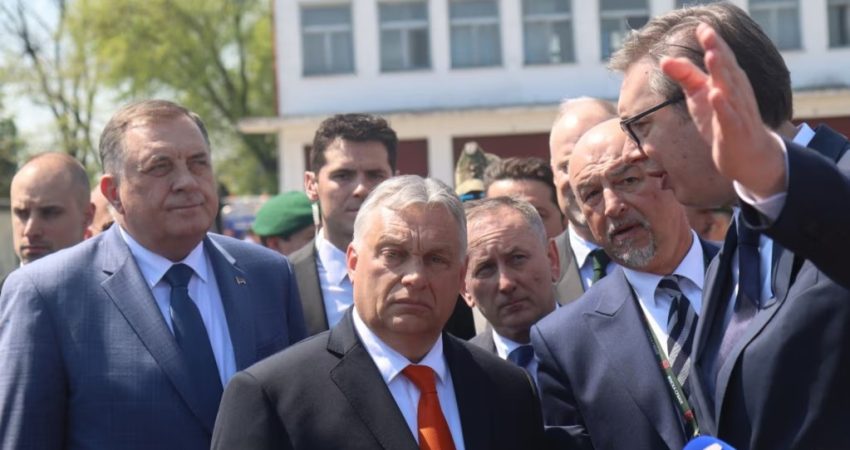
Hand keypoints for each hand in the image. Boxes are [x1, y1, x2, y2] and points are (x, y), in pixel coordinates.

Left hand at [660, 23, 785, 199]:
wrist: (748, 156)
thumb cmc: (722, 121)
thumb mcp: (700, 97)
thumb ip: (686, 76)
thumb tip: (664, 59)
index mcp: (729, 81)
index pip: (722, 58)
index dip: (713, 42)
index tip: (702, 26)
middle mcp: (736, 93)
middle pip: (727, 69)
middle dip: (718, 50)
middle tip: (708, 33)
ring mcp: (738, 112)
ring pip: (730, 90)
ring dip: (721, 73)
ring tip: (711, 55)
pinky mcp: (734, 132)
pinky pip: (729, 117)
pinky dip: (723, 107)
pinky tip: (715, 95)